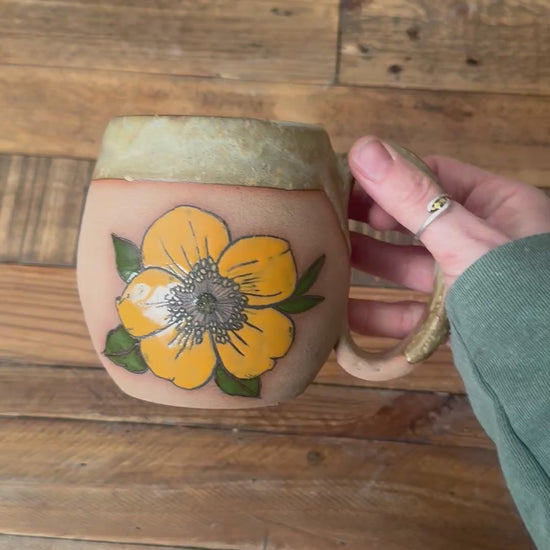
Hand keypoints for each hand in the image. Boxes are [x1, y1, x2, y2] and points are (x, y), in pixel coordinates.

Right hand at [347, 136, 549, 339]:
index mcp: (500, 206)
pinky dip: (380, 314)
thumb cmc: (518, 293)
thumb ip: (413, 199)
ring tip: (329, 260)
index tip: (352, 189)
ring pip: (410, 267)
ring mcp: (469, 282)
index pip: (436, 176)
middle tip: (330, 221)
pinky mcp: (457, 319)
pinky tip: (344, 316)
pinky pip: (412, 311)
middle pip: (417, 222)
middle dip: (373, 223)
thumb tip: (363, 148)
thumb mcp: (464, 240)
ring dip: (371, 265)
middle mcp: (484, 240)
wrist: (542, 375)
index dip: (392, 179)